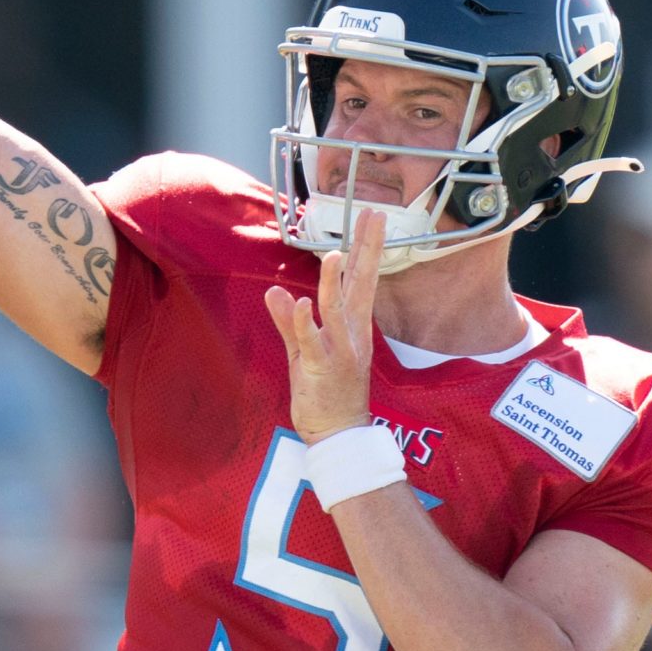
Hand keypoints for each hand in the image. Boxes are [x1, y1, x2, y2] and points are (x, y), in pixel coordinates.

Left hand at [264, 210, 384, 442]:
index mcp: (353, 327)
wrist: (337, 433)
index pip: (361, 281)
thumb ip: (289, 321)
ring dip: (333, 282)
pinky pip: (313, 341)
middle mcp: (352, 334)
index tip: (374, 219)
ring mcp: (339, 351)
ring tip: (334, 253)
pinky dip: (305, 321)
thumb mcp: (304, 351)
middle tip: (375, 217)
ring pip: (337, 310)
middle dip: (367, 250)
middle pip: (361, 285)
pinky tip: (301, 301)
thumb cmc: (326, 392)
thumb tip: (276, 292)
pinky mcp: (321, 367)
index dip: (366, 249)